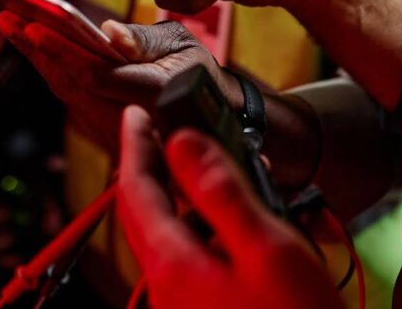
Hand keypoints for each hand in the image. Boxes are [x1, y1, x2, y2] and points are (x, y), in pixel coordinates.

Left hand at [0, 13, 239, 150]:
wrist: (211, 121)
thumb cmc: (198, 74)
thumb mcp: (183, 45)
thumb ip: (145, 39)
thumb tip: (109, 33)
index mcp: (149, 93)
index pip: (94, 73)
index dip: (60, 50)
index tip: (31, 27)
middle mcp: (125, 118)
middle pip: (68, 83)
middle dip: (34, 50)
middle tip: (4, 17)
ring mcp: (111, 130)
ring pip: (65, 92)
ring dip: (35, 59)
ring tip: (10, 24)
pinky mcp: (103, 131)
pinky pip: (71, 97)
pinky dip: (50, 70)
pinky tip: (32, 47)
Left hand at [117, 106, 341, 308]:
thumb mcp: (267, 248)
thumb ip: (221, 192)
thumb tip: (182, 143)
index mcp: (173, 264)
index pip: (136, 191)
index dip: (135, 146)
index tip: (134, 112)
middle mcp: (169, 285)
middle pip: (147, 212)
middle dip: (156, 166)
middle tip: (168, 128)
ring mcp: (186, 302)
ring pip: (172, 235)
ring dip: (188, 196)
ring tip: (219, 166)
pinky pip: (194, 256)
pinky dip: (208, 225)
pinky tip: (240, 218)